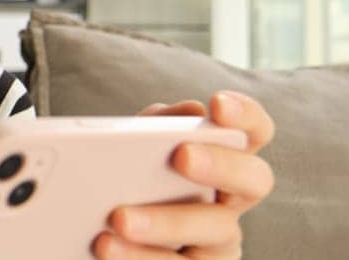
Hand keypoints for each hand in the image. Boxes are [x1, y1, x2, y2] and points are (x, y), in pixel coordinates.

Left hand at [94, 91, 276, 259]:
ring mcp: (220, 243)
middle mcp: (232, 201)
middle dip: (222, 164)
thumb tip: (189, 110)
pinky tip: (107, 246)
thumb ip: (156, 126)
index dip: (247, 115)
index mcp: (222, 162)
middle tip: (182, 156)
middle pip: (254, 179)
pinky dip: (141, 257)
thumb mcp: (133, 153)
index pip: (254, 132)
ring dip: (167, 222)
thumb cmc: (124, 188)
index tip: (217, 104)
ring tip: (119, 218)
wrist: (93, 241)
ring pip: (215, 229)